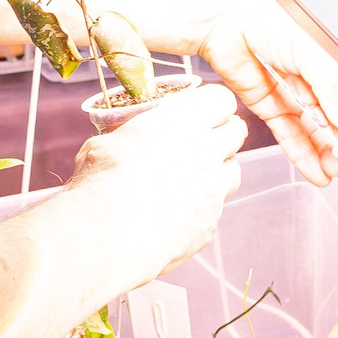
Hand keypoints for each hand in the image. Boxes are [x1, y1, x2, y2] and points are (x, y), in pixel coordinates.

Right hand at [65, 80, 247, 275]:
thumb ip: (130, 138)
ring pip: (232, 170)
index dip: (213, 105)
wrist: (107, 237)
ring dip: (218, 170)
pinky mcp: (210, 224)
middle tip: (202, 141)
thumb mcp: (106, 142)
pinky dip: (203, 206)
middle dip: (223, 133)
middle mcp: (207, 152)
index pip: (221, 99)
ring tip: (191, 178)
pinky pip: (216, 208)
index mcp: (182, 122)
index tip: (201, 111)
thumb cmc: (101, 184)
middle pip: (236, 132)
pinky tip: (177, 213)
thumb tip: (125, 143)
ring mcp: (213, 189)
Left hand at [192, 0, 337, 185]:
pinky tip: (314, 172)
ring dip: (323, 153)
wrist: (225, 19)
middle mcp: (314, 77)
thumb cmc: (269, 18)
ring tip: (333, 173)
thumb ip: (331, 88)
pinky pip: (288, 133)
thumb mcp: (310, 52)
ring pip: (311, 130)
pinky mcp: (268, 105)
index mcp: (330, 60)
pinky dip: (301, 154)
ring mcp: (291, 93)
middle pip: (332, 118)